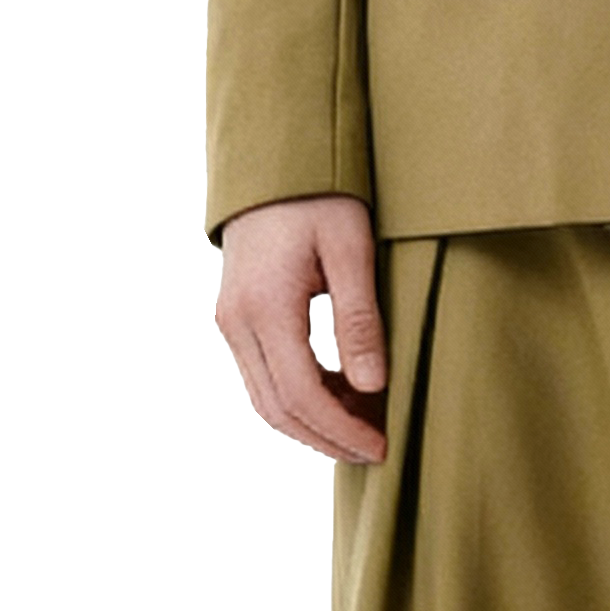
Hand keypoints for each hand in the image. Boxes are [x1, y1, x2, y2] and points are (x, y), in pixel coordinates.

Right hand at [215, 192, 389, 462]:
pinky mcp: (234, 316)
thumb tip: (372, 387)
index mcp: (264, 308)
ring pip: (264, 398)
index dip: (341, 429)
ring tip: (361, 426)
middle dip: (326, 439)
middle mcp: (236, 321)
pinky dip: (298, 396)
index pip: (302, 394)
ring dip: (311, 422)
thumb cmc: (320, 195)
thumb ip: (360, 320)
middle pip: (276, 409)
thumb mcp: (352, 249)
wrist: (272, 160)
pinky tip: (338, 391)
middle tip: (373, 451)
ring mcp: (229, 320)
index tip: (380, 446)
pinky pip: (262, 375)